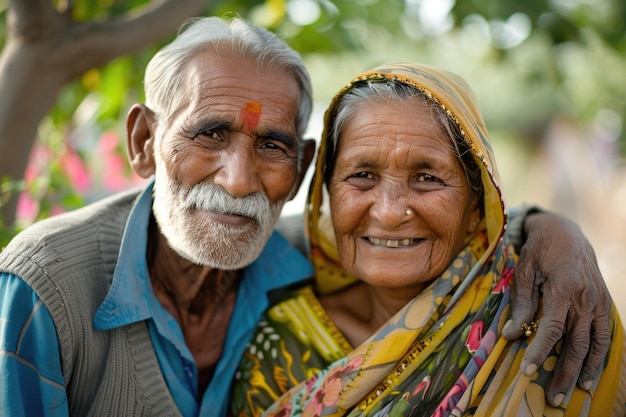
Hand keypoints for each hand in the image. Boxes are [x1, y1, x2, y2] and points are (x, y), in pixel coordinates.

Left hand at [501, 211, 610, 406]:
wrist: (566, 232)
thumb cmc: (540, 251)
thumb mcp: (525, 271)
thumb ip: (522, 303)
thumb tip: (512, 334)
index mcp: (565, 287)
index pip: (552, 328)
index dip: (540, 351)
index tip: (528, 370)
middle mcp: (587, 297)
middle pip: (576, 343)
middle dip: (564, 372)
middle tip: (553, 397)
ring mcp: (599, 301)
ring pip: (594, 343)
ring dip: (584, 370)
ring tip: (572, 392)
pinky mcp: (604, 304)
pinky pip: (605, 335)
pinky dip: (599, 356)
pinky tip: (589, 373)